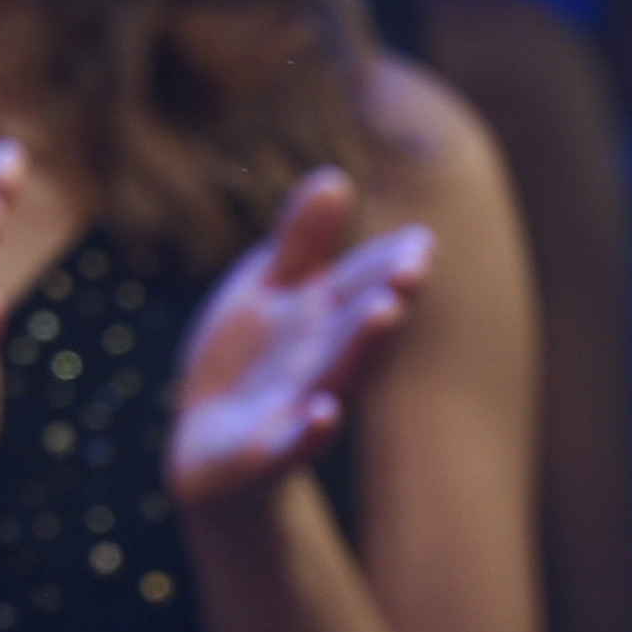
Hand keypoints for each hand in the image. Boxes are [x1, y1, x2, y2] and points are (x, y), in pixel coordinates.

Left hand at [167, 166, 428, 511]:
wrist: (210, 452)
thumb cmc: (250, 362)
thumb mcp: (264, 291)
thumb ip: (300, 244)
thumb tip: (336, 177)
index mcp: (319, 322)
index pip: (357, 287)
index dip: (384, 265)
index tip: (421, 240)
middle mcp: (316, 364)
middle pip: (351, 328)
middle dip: (381, 298)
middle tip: (413, 269)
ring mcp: (292, 410)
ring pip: (330, 377)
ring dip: (358, 348)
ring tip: (385, 314)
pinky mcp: (260, 454)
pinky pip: (286, 444)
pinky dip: (305, 432)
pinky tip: (322, 413)